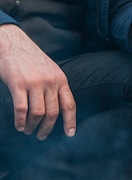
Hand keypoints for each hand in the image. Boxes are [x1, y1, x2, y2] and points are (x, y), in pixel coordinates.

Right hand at [0, 25, 75, 139]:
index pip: (69, 104)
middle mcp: (50, 81)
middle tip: (41, 136)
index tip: (70, 134)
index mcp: (61, 79)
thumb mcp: (50, 71)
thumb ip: (55, 87)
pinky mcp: (18, 84)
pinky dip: (20, 121)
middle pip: (53, 112)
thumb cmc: (31, 59)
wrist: (14, 43)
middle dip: (48, 128)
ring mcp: (34, 83)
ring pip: (38, 113)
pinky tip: (19, 125)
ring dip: (33, 126)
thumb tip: (57, 109)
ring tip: (28, 131)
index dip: (70, 121)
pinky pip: (21, 109)